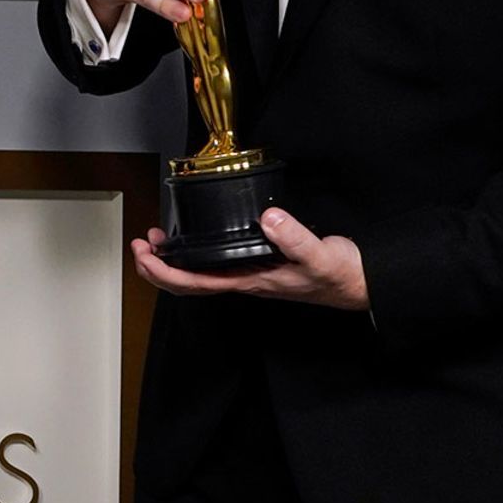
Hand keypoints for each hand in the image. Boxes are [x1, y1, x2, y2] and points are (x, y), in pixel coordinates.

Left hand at [132, 208, 368, 310]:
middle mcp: (244, 280)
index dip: (162, 272)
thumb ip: (294, 237)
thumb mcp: (319, 254)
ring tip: (158, 240)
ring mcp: (250, 274)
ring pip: (199, 274)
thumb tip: (267, 218)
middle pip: (187, 284)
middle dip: (156, 267)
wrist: (361, 283)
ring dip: (173, 260)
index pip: (193, 284)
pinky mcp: (259, 264)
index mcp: (250, 281)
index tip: (144, 252)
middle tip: (140, 244)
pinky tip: (195, 239)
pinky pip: (217, 264)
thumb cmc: (341, 275)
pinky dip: (196, 253)